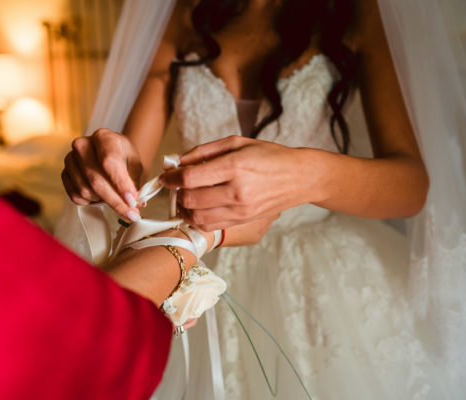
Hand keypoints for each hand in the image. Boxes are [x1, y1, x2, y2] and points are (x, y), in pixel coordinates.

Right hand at [62, 128, 142, 220]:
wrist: (110, 153)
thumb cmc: (124, 158)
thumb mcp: (135, 165)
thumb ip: (135, 182)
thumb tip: (135, 202)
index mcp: (103, 137)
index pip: (109, 161)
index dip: (121, 184)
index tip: (132, 200)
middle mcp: (83, 144)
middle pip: (96, 179)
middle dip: (115, 201)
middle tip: (131, 213)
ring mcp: (70, 159)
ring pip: (85, 190)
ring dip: (102, 200)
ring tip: (114, 197)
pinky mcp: (65, 173)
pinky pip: (76, 196)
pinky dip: (91, 201)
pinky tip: (100, 196)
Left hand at [160, 136, 321, 229]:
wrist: (299, 177)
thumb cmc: (268, 156)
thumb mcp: (237, 142)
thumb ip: (205, 151)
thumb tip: (178, 161)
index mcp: (235, 167)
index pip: (191, 177)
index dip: (172, 178)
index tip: (166, 176)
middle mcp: (237, 191)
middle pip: (191, 198)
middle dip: (176, 192)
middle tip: (175, 185)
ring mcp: (240, 210)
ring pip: (197, 216)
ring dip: (184, 208)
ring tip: (184, 197)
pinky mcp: (243, 221)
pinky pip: (210, 226)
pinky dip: (196, 219)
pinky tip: (196, 208)